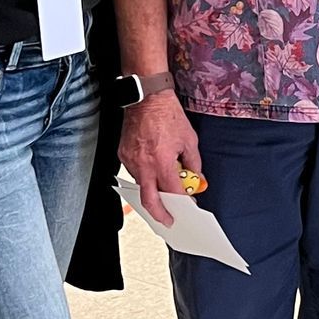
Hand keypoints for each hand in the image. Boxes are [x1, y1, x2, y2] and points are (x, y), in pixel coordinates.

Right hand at [120, 86, 202, 223]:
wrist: (146, 98)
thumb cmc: (168, 115)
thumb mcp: (190, 140)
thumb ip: (194, 163)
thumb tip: (196, 179)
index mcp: (162, 161)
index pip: (171, 192)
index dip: (181, 202)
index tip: (187, 206)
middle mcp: (144, 164)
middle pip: (149, 200)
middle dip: (159, 215)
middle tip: (167, 221)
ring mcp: (131, 160)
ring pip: (141, 185)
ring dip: (152, 189)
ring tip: (163, 184)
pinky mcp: (123, 154)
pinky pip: (134, 172)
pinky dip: (145, 174)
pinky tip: (153, 168)